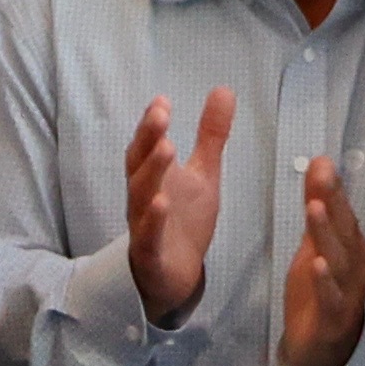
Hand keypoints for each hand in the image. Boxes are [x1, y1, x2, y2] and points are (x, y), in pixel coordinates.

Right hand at [124, 86, 233, 327]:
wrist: (176, 275)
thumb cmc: (183, 220)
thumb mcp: (203, 173)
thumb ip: (210, 135)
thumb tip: (224, 90)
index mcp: (153, 177)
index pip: (147, 146)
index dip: (151, 124)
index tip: (162, 101)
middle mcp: (143, 197)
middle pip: (140, 165)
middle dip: (148, 139)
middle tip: (160, 116)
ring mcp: (144, 225)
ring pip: (142, 197)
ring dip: (152, 172)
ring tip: (166, 149)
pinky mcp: (151, 253)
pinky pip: (149, 235)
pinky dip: (153, 220)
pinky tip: (161, 203)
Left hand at [276, 159, 364, 365]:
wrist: (321, 350)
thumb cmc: (320, 291)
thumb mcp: (314, 243)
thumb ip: (317, 204)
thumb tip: (319, 161)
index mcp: (351, 245)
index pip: (343, 212)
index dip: (333, 188)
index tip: (321, 162)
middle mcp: (354, 265)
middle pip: (345, 231)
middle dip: (334, 202)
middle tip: (322, 176)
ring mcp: (347, 291)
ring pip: (338, 260)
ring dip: (328, 234)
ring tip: (315, 209)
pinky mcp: (333, 317)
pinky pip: (331, 297)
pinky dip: (325, 281)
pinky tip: (317, 264)